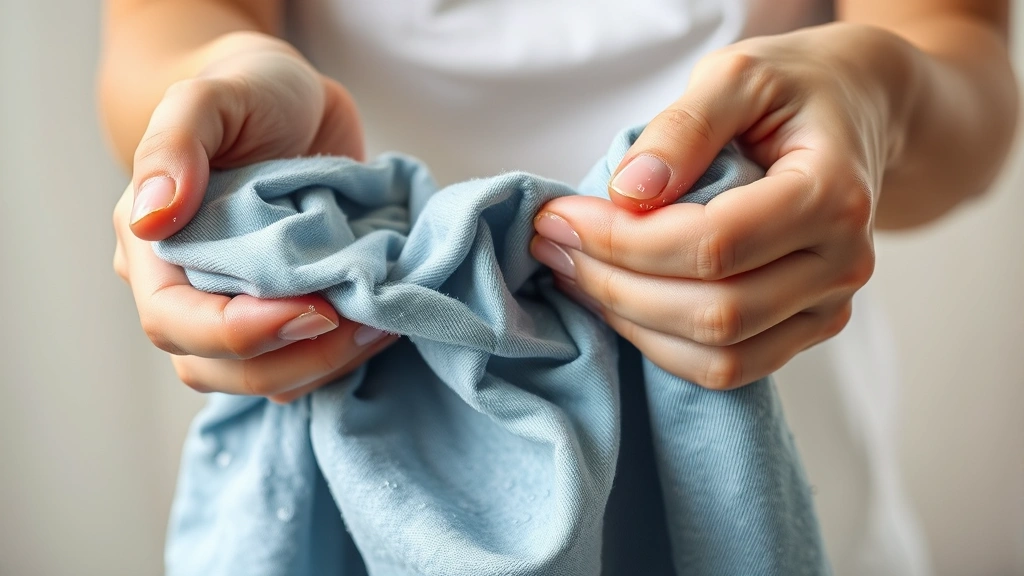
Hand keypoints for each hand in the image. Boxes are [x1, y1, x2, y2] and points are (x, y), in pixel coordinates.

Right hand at [114, 35, 396, 402]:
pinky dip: (346, 355)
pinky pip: (306, 362)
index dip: (240, 334)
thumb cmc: (247, 92)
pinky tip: (385, 322)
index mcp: (154, 250)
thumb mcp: (209, 97)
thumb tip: (151, 217)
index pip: (175, 322)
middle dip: (296, 360)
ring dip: (329, 364)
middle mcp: (190, 290)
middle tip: (367, 326)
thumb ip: (174, 145)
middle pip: (219, 369)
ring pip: (268, 378)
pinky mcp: (289, 312)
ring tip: (386, 323)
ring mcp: (242, 307)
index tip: (317, 312)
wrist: (291, 99)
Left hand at [531, 24, 900, 388]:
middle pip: (714, 312)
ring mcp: (827, 308)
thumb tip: (628, 193)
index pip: (714, 245)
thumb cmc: (792, 90)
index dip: (623, 240)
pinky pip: (726, 367)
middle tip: (552, 245)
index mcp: (832, 196)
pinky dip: (660, 344)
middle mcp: (842, 266)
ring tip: (572, 273)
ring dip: (630, 323)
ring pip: (719, 357)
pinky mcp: (804, 330)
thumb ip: (684, 127)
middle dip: (614, 284)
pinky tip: (615, 300)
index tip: (561, 215)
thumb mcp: (737, 75)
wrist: (855, 114)